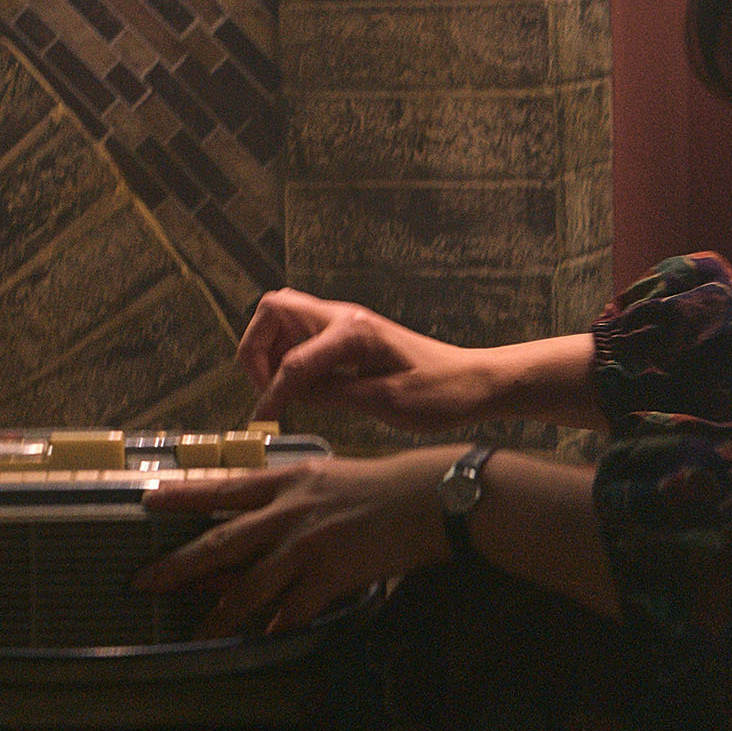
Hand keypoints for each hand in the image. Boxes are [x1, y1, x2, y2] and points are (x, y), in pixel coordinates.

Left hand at [130, 451, 451, 635]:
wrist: (426, 498)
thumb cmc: (378, 485)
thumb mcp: (323, 477)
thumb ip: (285, 497)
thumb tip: (252, 527)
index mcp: (285, 482)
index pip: (221, 488)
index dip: (181, 495)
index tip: (146, 500)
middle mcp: (288, 513)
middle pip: (221, 542)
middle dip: (178, 564)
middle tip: (144, 582)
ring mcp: (307, 546)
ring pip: (250, 586)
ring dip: (220, 613)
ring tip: (199, 634)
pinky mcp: (331, 574)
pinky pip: (295, 609)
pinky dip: (278, 625)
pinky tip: (265, 638)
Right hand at [234, 289, 496, 433]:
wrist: (475, 382)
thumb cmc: (440, 392)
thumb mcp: (385, 402)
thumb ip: (332, 395)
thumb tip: (288, 395)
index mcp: (353, 332)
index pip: (293, 361)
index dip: (272, 394)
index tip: (263, 421)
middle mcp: (344, 318)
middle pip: (274, 309)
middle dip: (256, 348)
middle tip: (265, 387)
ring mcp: (345, 323)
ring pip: (283, 318)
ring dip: (269, 350)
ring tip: (281, 389)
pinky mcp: (349, 336)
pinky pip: (301, 335)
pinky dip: (288, 356)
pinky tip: (303, 388)